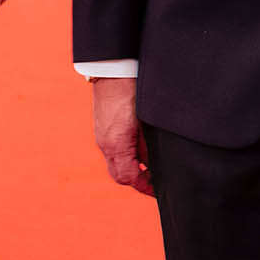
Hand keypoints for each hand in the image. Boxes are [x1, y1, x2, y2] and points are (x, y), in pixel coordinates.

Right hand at [90, 77, 152, 196]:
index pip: (129, 177)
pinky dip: (125, 156)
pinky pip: (112, 151)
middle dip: (137, 181)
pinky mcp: (101, 130)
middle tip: (154, 182)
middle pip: (119, 175)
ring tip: (149, 167)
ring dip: (131, 168)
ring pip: (115, 164)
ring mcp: (101, 137)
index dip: (145, 186)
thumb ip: (148, 145)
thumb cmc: (132, 92)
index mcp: (117, 144)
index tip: (157, 189)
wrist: (113, 70)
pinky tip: (138, 150)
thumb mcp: (146, 122)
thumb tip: (153, 163)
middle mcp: (105, 144)